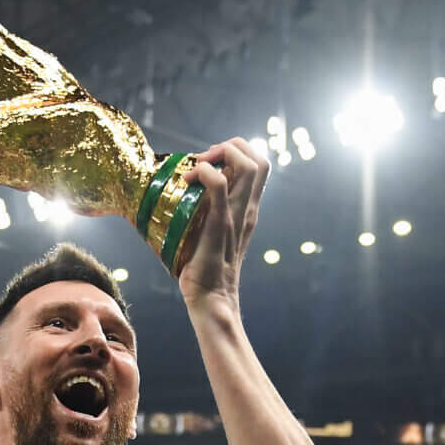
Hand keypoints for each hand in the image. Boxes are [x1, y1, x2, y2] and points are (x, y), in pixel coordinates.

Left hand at [173, 137, 268, 300]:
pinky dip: (203, 171)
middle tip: (205, 160)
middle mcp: (249, 209)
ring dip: (220, 154)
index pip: (259, 165)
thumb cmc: (206, 269)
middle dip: (231, 146)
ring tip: (197, 167)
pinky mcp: (221, 223)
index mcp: (249, 209)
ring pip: (248, 165)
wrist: (211, 298)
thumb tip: (186, 199)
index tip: (210, 161)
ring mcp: (238, 215)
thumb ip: (209, 215)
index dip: (237, 151)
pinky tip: (187, 182)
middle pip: (259, 159)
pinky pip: (218, 183)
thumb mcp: (212, 233)